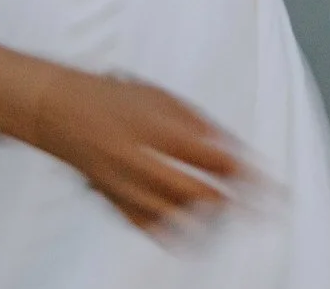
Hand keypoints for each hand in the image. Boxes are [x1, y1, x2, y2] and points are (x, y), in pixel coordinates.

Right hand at [27, 69, 245, 233]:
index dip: (249, 177)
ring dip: (209, 221)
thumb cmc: (107, 96)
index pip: (215, 160)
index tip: (271, 189)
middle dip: (234, 204)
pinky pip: (151, 228)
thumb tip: (232, 147)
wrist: (57, 110)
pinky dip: (176, 234)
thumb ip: (198, 123)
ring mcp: (126, 186)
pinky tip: (194, 233)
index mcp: (157, 129)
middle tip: (257, 208)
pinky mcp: (114, 203)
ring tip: (228, 217)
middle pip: (200, 195)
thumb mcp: (160, 96)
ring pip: (178, 219)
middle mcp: (141, 160)